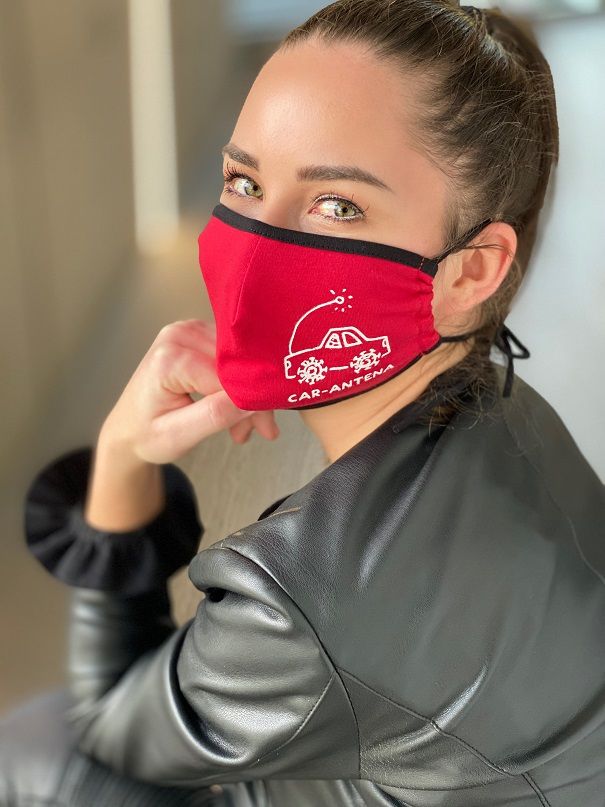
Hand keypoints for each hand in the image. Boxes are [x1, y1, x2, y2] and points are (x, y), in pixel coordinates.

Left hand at [100, 319, 278, 464]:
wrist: (128, 429)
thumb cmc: (145, 434)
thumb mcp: (178, 435)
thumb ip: (216, 415)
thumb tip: (254, 400)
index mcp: (169, 357)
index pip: (228, 374)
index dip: (251, 399)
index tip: (263, 427)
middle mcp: (180, 335)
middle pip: (237, 364)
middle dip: (253, 399)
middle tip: (259, 431)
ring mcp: (190, 330)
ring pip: (241, 361)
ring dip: (249, 394)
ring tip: (243, 426)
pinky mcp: (199, 335)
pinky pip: (234, 357)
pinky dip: (240, 384)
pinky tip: (237, 408)